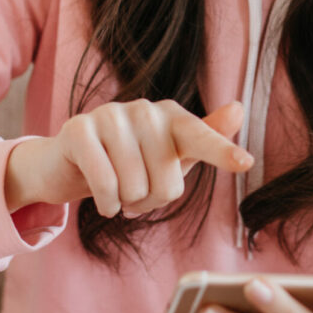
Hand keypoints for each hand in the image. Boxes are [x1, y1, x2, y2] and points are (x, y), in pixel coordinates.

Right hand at [4, 99, 251, 215]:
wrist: (67, 163)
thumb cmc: (129, 162)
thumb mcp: (170, 155)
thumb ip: (205, 139)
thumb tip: (239, 108)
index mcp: (170, 116)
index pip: (200, 136)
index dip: (221, 151)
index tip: (245, 162)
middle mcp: (144, 109)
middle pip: (168, 183)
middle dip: (151, 202)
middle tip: (136, 193)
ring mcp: (110, 115)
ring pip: (135, 187)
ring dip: (126, 204)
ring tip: (118, 192)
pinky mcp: (79, 129)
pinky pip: (105, 183)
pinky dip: (106, 203)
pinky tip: (103, 201)